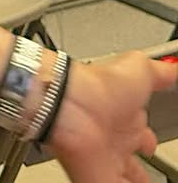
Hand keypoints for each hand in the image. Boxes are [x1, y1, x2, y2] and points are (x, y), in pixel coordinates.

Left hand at [45, 54, 176, 181]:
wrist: (72, 105)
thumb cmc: (100, 86)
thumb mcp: (139, 70)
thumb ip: (158, 72)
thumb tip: (173, 69)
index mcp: (123, 116)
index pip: (140, 133)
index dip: (148, 141)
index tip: (150, 145)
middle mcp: (112, 138)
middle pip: (129, 161)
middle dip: (137, 169)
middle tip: (143, 176)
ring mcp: (105, 160)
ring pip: (122, 177)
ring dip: (132, 181)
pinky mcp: (99, 179)